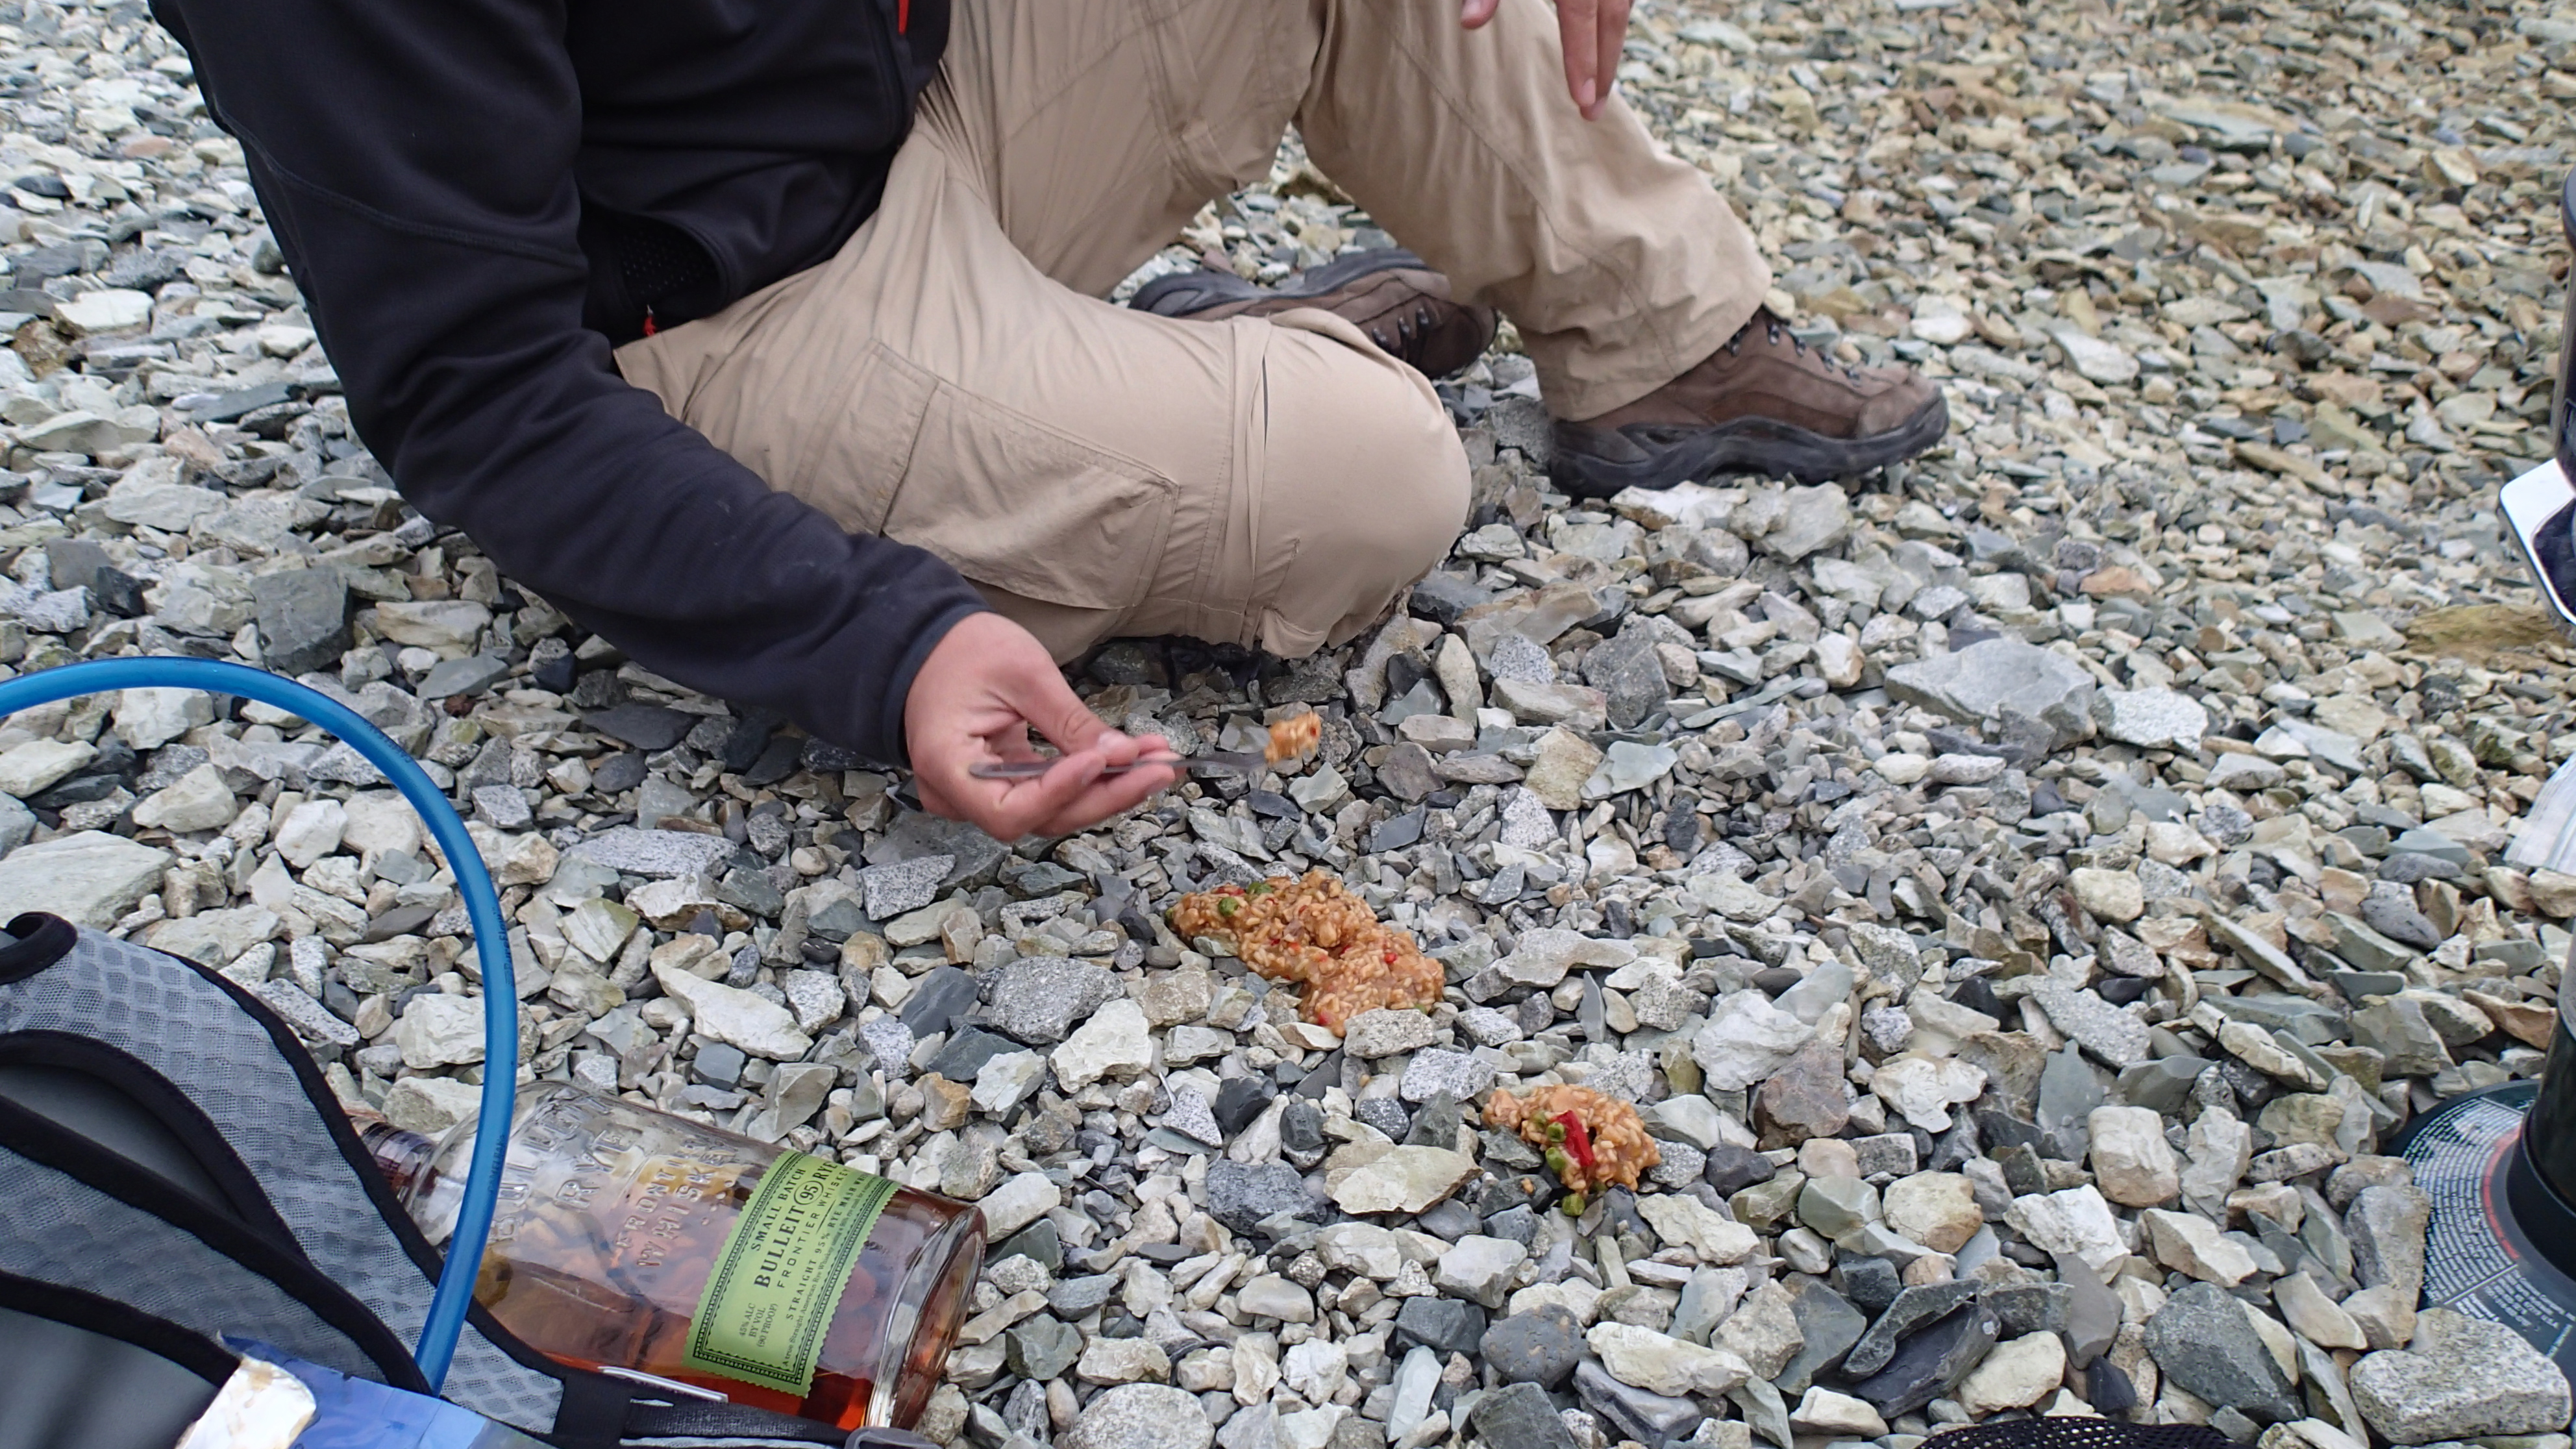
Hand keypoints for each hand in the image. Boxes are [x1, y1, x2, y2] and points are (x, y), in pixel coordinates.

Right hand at [904, 612, 1176, 839]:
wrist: (927, 643)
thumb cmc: (962, 650)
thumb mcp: (1022, 674)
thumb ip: (1070, 722)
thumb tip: (1122, 755)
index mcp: (946, 765)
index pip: (1009, 810)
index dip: (1061, 792)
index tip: (1104, 761)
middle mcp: (957, 794)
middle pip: (1040, 817)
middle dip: (1105, 794)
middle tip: (1157, 767)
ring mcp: (977, 795)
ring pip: (1050, 811)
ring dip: (1106, 789)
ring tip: (1154, 760)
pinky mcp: (998, 785)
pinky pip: (1046, 794)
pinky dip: (1088, 780)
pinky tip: (1129, 761)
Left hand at [1462, 0, 1630, 119]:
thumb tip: (1468, 23)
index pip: (1580, 16)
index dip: (1583, 58)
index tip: (1582, 100)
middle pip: (1610, 20)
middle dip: (1604, 69)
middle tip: (1593, 112)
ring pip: (1622, 9)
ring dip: (1612, 49)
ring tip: (1600, 89)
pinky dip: (1615, 21)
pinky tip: (1606, 44)